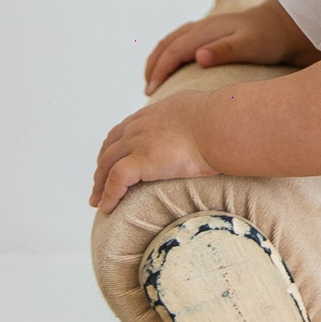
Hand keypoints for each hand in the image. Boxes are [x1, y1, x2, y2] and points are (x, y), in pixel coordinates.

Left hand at [91, 82, 224, 214]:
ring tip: (98, 202)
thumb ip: (196, 120)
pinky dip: (108, 195)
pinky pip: (115, 181)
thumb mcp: (203, 113)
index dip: (116, 147)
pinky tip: (106, 208)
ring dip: (100, 185)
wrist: (221, 124)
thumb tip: (209, 130)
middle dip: (102, 166)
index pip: (126, 129)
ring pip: (107, 165)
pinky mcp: (140, 161)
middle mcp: (140, 126)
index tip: (113, 160)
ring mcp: (137, 142)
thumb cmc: (223, 121)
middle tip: (99, 184)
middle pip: (110, 147)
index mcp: (154, 113)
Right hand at [144, 0, 313, 92]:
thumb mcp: (250, 46)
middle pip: (166, 45)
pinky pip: (180, 42)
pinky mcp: (210, 33)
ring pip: (171, 42)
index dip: (159, 71)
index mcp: (206, 31)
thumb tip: (198, 56)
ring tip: (152, 82)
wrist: (284, 24)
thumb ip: (225, 51)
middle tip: (147, 92)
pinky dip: (169, 55)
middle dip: (153, 67)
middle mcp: (201, 27)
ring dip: (158, 60)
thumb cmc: (268, 38)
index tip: (150, 93)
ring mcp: (205, 28)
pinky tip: (171, 70)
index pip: (172, 51)